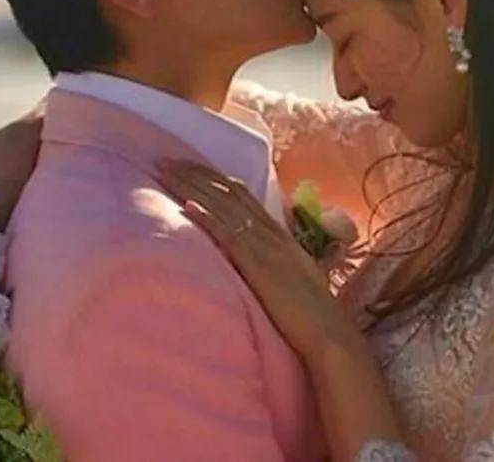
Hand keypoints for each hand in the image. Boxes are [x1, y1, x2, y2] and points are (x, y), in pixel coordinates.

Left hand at [155, 159, 360, 367]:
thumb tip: (252, 262)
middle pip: (228, 191)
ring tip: (164, 171)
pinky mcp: (259, 265)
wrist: (329, 333)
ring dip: (191, 185)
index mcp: (279, 234)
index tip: (188, 167)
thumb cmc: (312, 316)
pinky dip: (206, 216)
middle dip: (195, 173)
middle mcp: (271, 232)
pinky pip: (228, 234)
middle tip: (166, 160)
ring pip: (223, 205)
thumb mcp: (293, 278)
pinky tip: (186, 206)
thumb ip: (273, 264)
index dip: (213, 178)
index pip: (242, 194)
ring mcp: (266, 246)